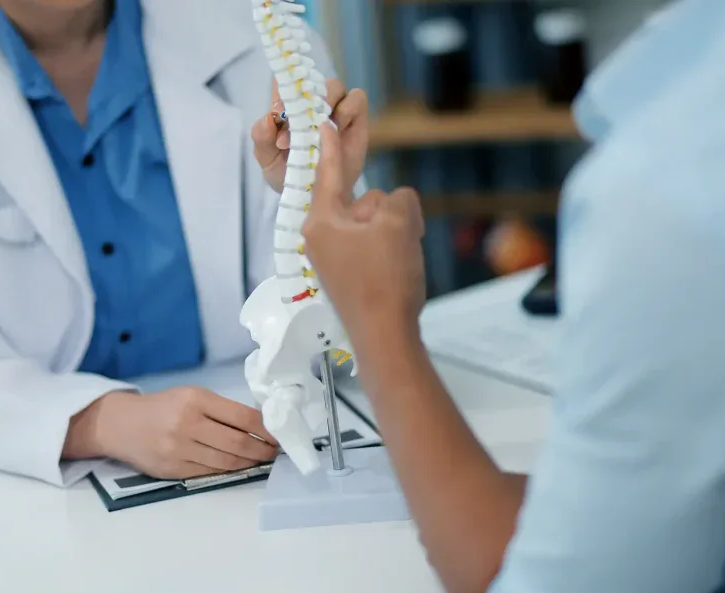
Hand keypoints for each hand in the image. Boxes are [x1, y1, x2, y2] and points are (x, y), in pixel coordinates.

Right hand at [94, 388, 278, 479]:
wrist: (121, 425)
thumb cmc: (162, 407)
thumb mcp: (190, 396)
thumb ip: (221, 409)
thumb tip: (259, 426)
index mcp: (195, 400)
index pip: (242, 416)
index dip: (266, 429)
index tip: (279, 435)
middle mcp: (187, 424)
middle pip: (237, 443)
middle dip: (262, 450)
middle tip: (275, 452)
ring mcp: (179, 450)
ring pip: (226, 462)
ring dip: (249, 463)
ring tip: (261, 460)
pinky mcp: (173, 470)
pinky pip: (210, 473)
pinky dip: (229, 471)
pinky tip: (239, 467)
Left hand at [252, 78, 368, 198]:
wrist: (315, 196)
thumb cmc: (288, 174)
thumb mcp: (267, 159)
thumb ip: (262, 138)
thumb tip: (268, 118)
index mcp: (287, 108)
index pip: (284, 81)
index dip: (283, 85)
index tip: (280, 107)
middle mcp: (311, 104)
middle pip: (311, 81)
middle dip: (304, 99)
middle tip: (297, 125)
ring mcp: (335, 108)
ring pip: (335, 86)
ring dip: (327, 103)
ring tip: (319, 129)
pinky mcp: (356, 118)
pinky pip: (356, 99)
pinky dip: (347, 111)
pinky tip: (337, 130)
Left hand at [302, 124, 426, 345]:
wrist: (386, 337)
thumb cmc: (385, 279)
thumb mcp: (398, 223)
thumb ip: (396, 199)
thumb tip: (392, 207)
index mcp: (321, 221)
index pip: (329, 173)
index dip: (332, 146)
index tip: (323, 123)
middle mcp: (320, 238)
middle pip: (359, 203)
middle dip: (385, 211)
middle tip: (404, 232)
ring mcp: (333, 259)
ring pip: (370, 226)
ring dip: (392, 232)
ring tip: (403, 258)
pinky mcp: (348, 276)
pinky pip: (372, 247)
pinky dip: (390, 250)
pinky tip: (400, 269)